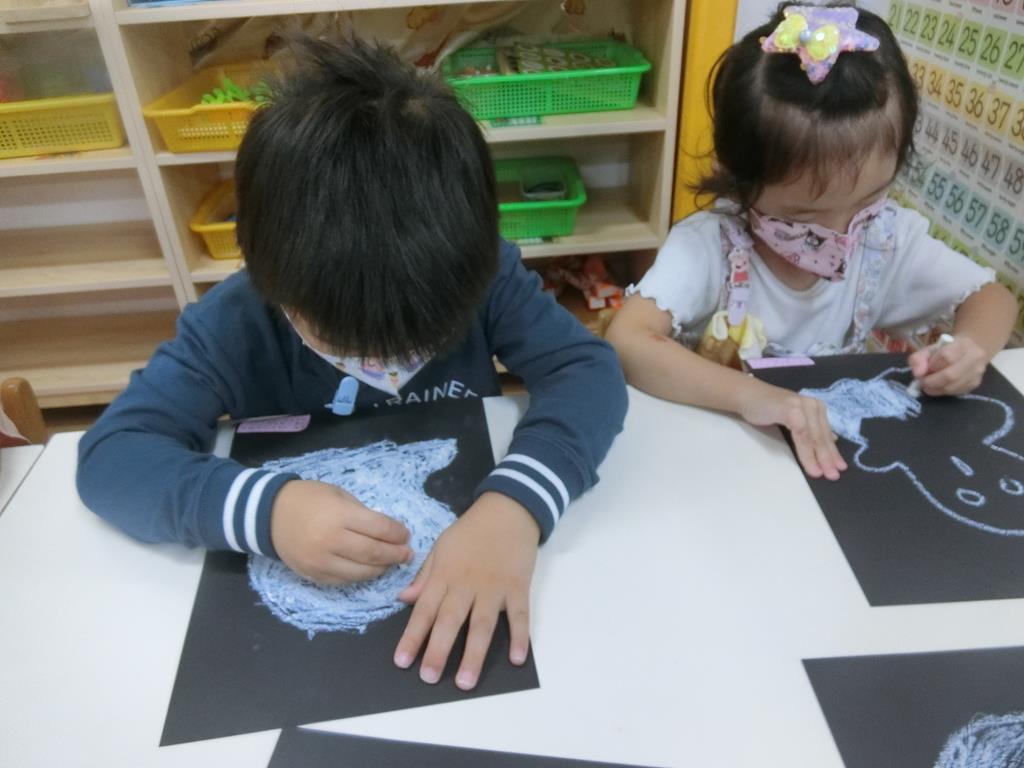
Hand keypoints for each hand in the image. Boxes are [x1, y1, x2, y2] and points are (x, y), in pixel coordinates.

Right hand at [270, 479, 412, 583]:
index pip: (379, 528)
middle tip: (407, 554)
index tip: (406, 535)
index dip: (398, 534)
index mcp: (339, 515)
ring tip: (391, 563)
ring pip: (362, 573)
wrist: (270, 514)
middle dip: (396, 555)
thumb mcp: (338, 495)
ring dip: (382, 569)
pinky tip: (369, 569)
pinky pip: (345, 581)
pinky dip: (361, 576)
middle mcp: (331, 541)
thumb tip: (389, 532)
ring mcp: (321, 562)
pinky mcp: (314, 575)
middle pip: (374, 554)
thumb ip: (362, 514)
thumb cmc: (309, 499)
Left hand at [393, 492, 539, 690]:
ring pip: (482, 624)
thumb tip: (404, 599)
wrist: (508, 510)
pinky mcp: (518, 587)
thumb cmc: (471, 530)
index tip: (402, 661)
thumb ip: (425, 575)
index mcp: (445, 575)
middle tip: (429, 678)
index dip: (412, 636)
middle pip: (450, 621)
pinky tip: (518, 658)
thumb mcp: (441, 546)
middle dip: (438, 651)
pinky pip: (519, 615)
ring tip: (466, 681)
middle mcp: (467, 584)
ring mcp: (494, 587)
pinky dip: (520, 636)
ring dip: (474, 653)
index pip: (424, 610)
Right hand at [740, 383, 846, 480]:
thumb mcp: (794, 418)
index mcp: (816, 408)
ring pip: (813, 437)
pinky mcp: (791, 410)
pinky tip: (809, 464)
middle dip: (828, 458)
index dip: (833, 452)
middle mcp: (812, 405)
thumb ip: (811, 428)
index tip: (839, 469)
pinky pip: (802, 435)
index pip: (825, 434)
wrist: (747, 395)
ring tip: (821, 474)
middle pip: (821, 436)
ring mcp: (802, 406)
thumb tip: (832, 440)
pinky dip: (806, 452)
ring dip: (817, 458)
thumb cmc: (768, 408)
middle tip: (833, 476)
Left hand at [908, 336, 986, 395]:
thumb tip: (918, 374)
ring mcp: (977, 372)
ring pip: (953, 386)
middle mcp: (975, 357)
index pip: (946, 357)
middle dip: (931, 382)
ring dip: (935, 389)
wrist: (967, 350)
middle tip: (922, 382)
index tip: (922, 370)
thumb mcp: (929, 349)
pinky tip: (938, 387)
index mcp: (963, 343)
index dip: (931, 366)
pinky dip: (942, 392)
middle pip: (950, 375)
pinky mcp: (976, 383)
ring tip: (928, 385)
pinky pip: (956, 392)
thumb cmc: (945, 349)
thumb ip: (918, 359)